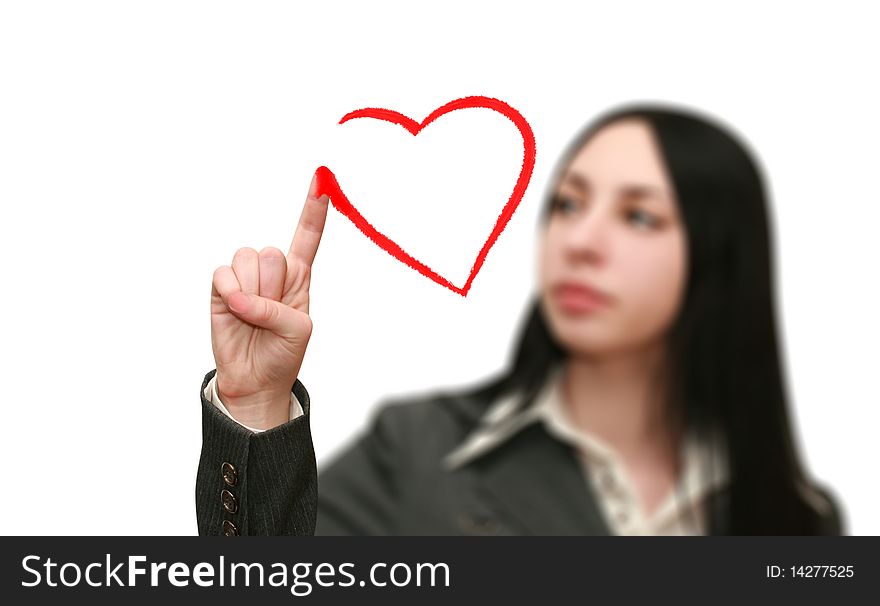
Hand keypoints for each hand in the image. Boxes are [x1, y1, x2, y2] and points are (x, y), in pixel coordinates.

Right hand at [210, 171, 329, 428]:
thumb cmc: (283, 354)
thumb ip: (277, 310)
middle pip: (272, 252)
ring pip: (247, 259)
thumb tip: (241, 298)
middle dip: (273, 287)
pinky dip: (230, 293)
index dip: (314, 209)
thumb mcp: (297, 331)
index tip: (322, 180)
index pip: (308, 235)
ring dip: (252, 292)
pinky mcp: (221, 287)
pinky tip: (234, 309)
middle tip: (271, 312)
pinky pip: (223, 274)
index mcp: (300, 275)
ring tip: (253, 316)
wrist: (255, 380)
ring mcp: (245, 277)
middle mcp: (273, 271)